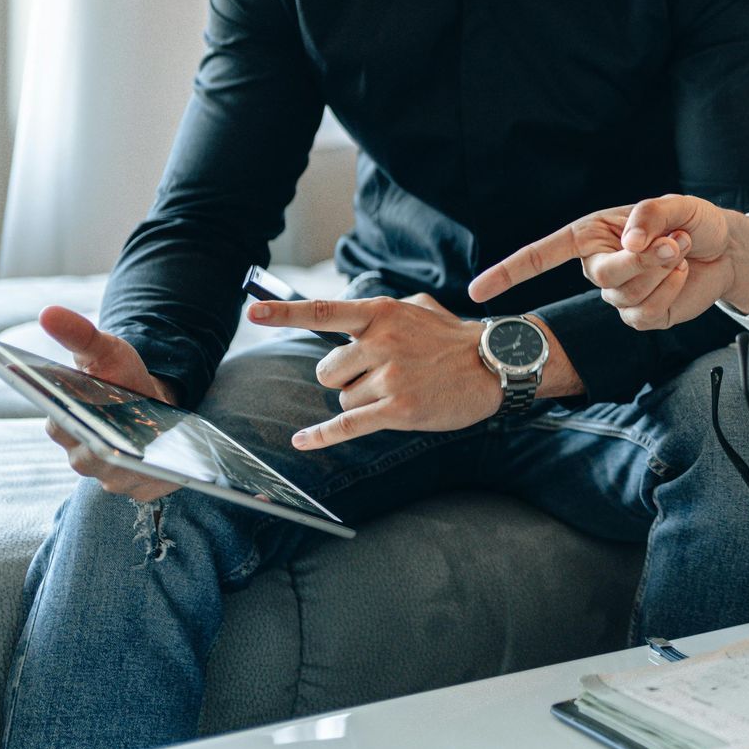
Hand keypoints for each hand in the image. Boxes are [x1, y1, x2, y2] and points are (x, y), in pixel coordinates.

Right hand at [36, 306, 181, 501]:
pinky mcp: (140, 488)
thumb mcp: (105, 350)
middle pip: (84, 457)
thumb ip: (79, 334)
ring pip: (114, 476)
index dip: (63, 420)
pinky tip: (171, 464)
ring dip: (128, 465)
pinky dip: (157, 477)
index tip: (70, 410)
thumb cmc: (121, 376)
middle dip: (97, 444)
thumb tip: (48, 311)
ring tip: (143, 451)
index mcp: (65, 423)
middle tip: (111, 431)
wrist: (154, 401)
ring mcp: (109, 475)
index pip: (58, 426)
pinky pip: (146, 488)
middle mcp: (82, 455)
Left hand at [248, 293, 504, 448]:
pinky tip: (302, 441)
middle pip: (328, 371)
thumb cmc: (454, 339)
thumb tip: (349, 320)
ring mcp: (389, 376)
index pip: (324, 312)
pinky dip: (322, 436)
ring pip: (343, 400)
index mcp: (381, 312)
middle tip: (379, 377)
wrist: (494, 365)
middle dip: (345, 380)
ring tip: (399, 392)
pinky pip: (347, 425)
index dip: (284, 312)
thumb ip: (380, 312)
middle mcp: (380, 341)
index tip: (253, 313)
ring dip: (362, 402)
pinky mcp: (397, 409)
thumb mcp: (418, 308)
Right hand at [467, 194, 748, 329]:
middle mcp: (598, 266)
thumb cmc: (692, 221)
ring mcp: (618, 294)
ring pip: (629, 295)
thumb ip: (648, 216)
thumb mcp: (674, 205)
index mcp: (590, 235)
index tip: (477, 292)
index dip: (508, 272)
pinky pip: (647, 314)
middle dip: (641, 261)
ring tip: (679, 249)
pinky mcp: (642, 316)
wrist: (722, 250)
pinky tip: (680, 273)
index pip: (541, 254)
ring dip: (663, 271)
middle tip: (672, 241)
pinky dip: (670, 291)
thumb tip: (627, 244)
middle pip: (603, 276)